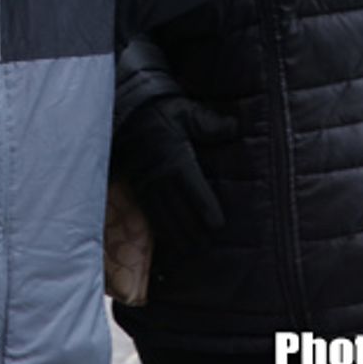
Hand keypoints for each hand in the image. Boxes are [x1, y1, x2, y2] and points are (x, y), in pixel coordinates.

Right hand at [113, 95, 236, 246]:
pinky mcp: (138, 188)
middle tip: (208, 247)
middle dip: (194, 231)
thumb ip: (210, 123)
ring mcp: (148, 185)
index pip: (195, 191)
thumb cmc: (162, 112)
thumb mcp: (187, 112)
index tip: (218, 226)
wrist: (128, 114)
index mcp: (177, 160)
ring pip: (165, 217)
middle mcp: (162, 177)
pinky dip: (160, 230)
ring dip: (178, 235)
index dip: (207, 210)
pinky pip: (150, 214)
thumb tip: (234, 127)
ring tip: (192, 251)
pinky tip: (169, 240)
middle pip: (181, 211)